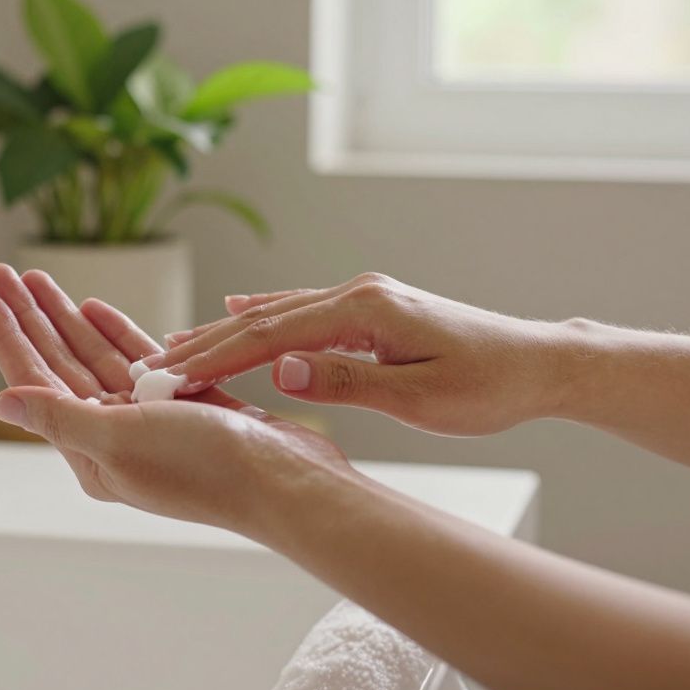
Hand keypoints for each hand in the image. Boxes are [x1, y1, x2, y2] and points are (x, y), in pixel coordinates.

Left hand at [0, 263, 354, 533]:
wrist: (286, 481)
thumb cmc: (207, 468)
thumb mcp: (120, 440)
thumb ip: (60, 417)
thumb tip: (2, 402)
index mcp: (90, 452)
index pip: (34, 382)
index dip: (8, 335)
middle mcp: (114, 438)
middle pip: (59, 366)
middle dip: (31, 319)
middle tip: (3, 272)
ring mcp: (151, 422)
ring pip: (96, 360)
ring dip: (67, 320)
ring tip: (40, 280)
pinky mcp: (189, 406)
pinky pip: (140, 362)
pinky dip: (117, 333)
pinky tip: (95, 306)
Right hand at [149, 273, 566, 435]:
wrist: (538, 363)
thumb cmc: (488, 386)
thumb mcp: (419, 397)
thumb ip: (346, 380)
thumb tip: (278, 369)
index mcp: (364, 310)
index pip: (270, 335)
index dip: (214, 358)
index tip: (168, 379)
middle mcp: (358, 293)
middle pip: (263, 319)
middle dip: (205, 345)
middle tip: (151, 370)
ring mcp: (364, 296)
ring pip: (277, 313)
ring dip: (225, 331)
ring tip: (175, 346)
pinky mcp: (371, 307)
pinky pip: (301, 310)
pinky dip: (261, 315)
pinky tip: (235, 309)